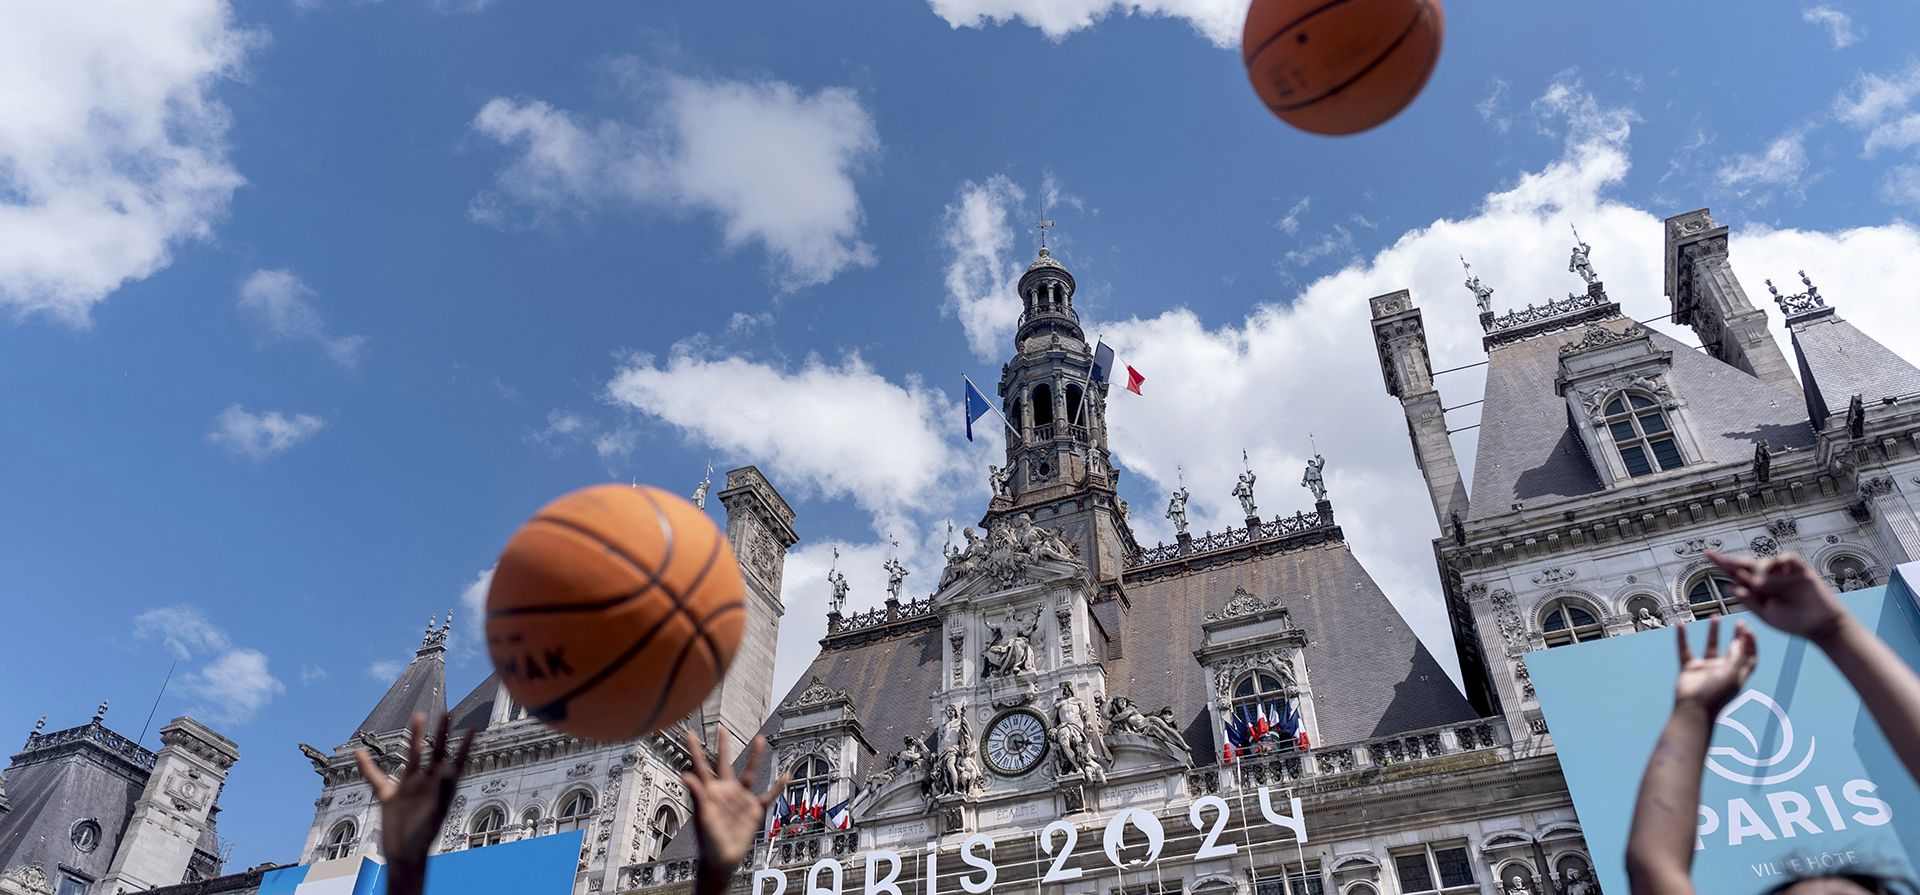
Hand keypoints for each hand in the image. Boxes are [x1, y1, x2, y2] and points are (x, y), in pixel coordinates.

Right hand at [354, 713, 474, 870]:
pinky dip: (367, 767)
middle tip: (446, 712)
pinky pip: (376, 778)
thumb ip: (443, 789)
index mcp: (442, 788)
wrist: (405, 855)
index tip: (473, 727)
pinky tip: (359, 753)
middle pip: (436, 752)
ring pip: (412, 757)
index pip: (457, 761)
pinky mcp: (390, 797)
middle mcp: (427, 784)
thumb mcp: (436, 811)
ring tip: (419, 715)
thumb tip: (450, 768)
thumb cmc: (424, 836)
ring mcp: (409, 788)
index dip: (465, 745)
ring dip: (415, 737)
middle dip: (441, 733)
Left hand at [682, 729, 787, 873]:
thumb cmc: (708, 841)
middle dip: (723, 745)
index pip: (701, 765)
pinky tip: (785, 775)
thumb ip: (696, 794)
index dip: (695, 749)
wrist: (722, 859)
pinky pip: (768, 795)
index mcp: (710, 791)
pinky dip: (777, 786)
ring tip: (760, 739)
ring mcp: (740, 799)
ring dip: (755, 757)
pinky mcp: (754, 809)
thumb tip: (685, 774)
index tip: (689, 733)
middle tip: (722, 727)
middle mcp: (725, 791)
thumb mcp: (701, 817)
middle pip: (724, 762)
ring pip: (750, 773)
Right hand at [1672, 618, 1756, 714]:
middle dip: (1738, 636)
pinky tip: (1681, 625)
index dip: (1751, 643)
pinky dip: (1683, 638)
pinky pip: (1685, 650)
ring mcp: (1706, 669)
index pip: (1749, 656)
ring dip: (1714, 632)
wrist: (1693, 709)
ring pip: (1711, 646)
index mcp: (1737, 674)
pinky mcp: (1690, 669)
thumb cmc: (1715, 695)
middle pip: (1733, 649)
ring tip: (1715, 617)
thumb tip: (1738, 642)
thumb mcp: (1731, 674)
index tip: (1748, 629)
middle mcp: (1723, 670)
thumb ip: (1736, 657)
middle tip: (1740, 622)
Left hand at [1708, 551, 1847, 642]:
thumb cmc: (1793, 622)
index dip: (1722, 563)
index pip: (1736, 574)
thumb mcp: (1766, 614)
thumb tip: (1731, 588)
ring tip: (1761, 585)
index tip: (1707, 554)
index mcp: (1757, 590)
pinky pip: (1786, 557)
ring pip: (1764, 561)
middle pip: (1746, 564)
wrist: (1820, 625)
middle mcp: (1767, 579)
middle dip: (1733, 561)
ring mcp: (1783, 573)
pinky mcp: (1799, 569)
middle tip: (1721, 560)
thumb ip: (1750, 601)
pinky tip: (1780, 572)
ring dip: (1759, 571)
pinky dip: (1780, 562)